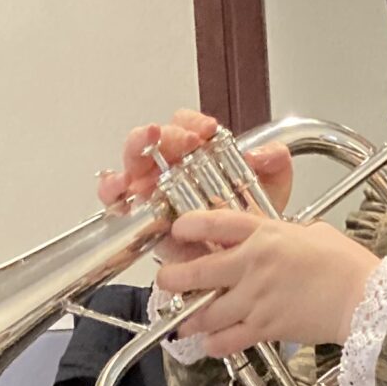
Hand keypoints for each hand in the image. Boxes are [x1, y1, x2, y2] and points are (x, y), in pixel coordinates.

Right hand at [96, 110, 293, 233]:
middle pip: (156, 137)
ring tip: (146, 147)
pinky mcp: (139, 215)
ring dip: (137, 150)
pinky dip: (113, 189)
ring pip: (133, 160)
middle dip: (167, 134)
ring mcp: (152, 188)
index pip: (187, 124)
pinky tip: (121, 187)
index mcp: (197, 153)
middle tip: (184, 142)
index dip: (193, 123)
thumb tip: (264, 154)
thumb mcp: (269, 190)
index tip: (206, 131)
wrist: (237, 262)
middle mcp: (171, 166)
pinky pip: (116, 198)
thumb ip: (274, 165)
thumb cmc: (246, 222)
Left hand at [156, 208, 382, 356]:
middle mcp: (253, 265)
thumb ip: (281, 233)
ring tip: (182, 320)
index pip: (215, 223)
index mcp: (265, 234)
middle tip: (165, 281)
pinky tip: (208, 344)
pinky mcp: (266, 327)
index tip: (176, 231)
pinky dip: (214, 344)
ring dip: (189, 317)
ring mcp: (257, 298)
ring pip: (207, 311)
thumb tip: (268, 236)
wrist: (364, 299)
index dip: (188, 226)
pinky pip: (228, 340)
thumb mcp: (310, 232)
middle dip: (173, 278)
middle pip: (198, 272)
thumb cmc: (345, 265)